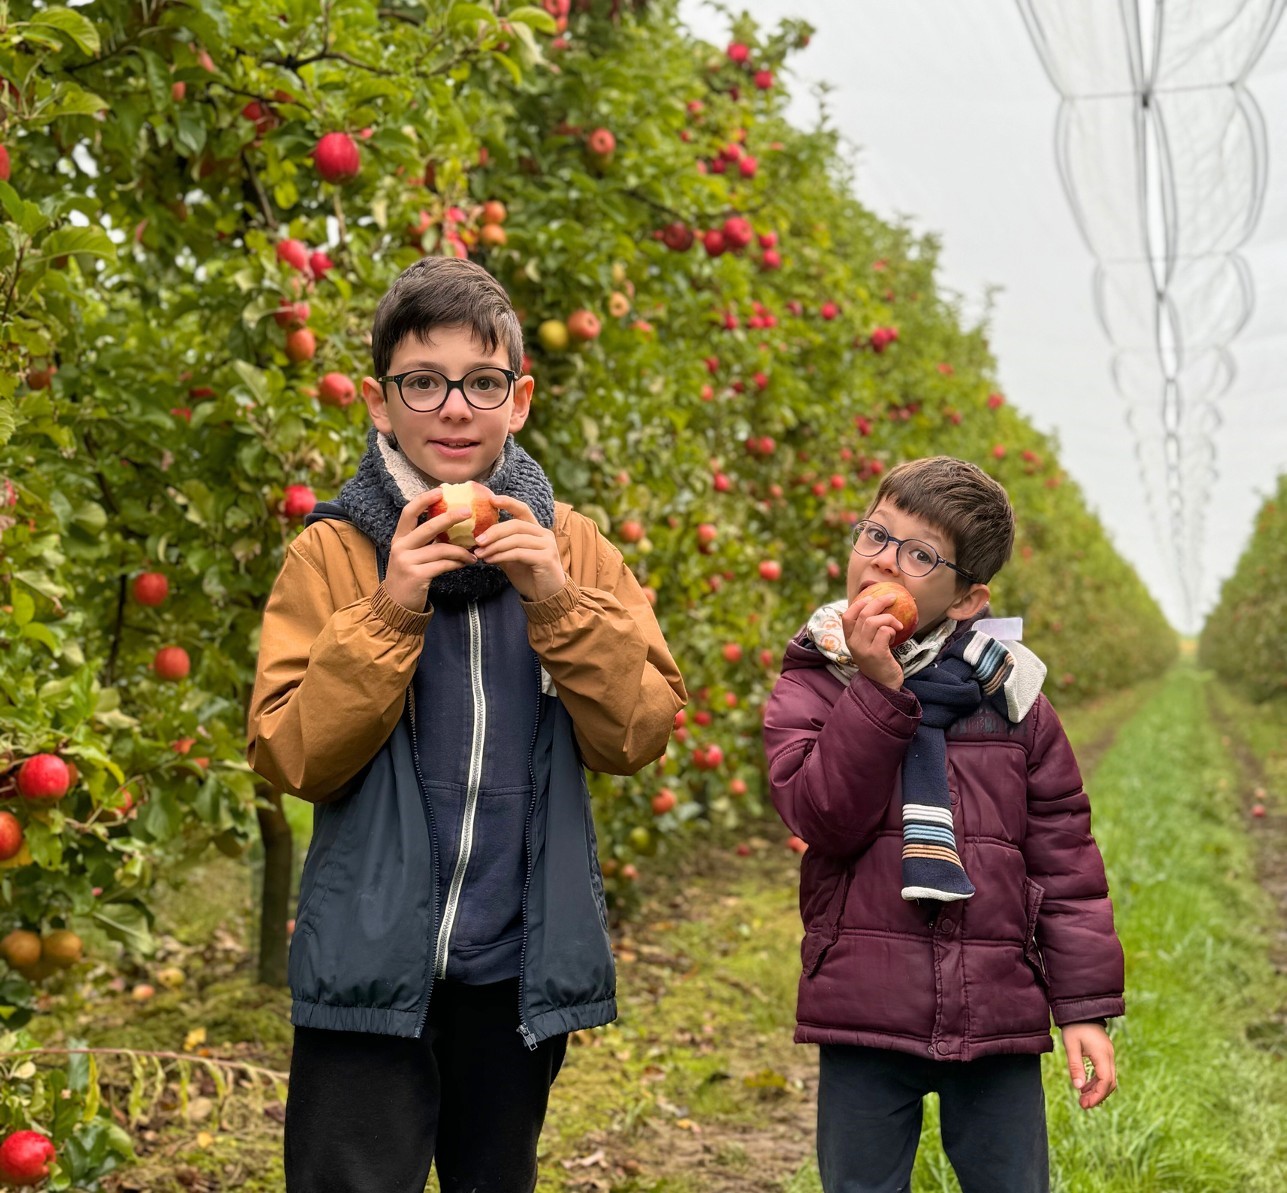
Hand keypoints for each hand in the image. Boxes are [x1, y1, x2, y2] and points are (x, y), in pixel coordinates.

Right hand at [383, 489, 476, 610]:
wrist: (396, 604)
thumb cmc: (409, 575)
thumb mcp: (412, 554)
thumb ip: (425, 541)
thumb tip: (452, 525)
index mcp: (399, 538)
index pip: (408, 512)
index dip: (424, 500)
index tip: (440, 491)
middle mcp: (400, 547)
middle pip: (428, 527)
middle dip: (449, 518)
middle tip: (468, 511)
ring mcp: (407, 562)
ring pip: (441, 549)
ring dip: (461, 550)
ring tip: (474, 553)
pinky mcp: (416, 576)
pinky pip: (443, 565)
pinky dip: (457, 563)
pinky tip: (465, 563)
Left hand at [473, 494, 566, 601]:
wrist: (546, 597)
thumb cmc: (529, 576)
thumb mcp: (511, 559)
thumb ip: (500, 547)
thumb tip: (478, 541)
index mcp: (536, 530)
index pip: (523, 510)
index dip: (508, 502)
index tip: (491, 499)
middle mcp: (544, 534)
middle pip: (516, 524)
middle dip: (494, 531)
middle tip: (477, 540)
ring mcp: (547, 546)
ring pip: (517, 539)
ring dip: (495, 546)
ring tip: (481, 553)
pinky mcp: (546, 558)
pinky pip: (519, 553)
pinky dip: (502, 555)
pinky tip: (491, 561)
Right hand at [840, 589, 904, 687]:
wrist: (884, 686)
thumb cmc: (879, 663)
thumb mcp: (868, 646)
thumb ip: (868, 631)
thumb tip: (879, 607)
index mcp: (849, 640)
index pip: (847, 616)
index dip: (858, 604)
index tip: (871, 597)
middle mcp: (854, 643)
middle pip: (863, 614)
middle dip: (879, 602)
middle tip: (893, 598)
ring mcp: (864, 649)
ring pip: (873, 621)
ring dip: (889, 618)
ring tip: (897, 625)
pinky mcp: (876, 653)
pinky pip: (885, 631)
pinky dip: (892, 629)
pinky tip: (895, 636)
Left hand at [1060, 1022, 1116, 1109]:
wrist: (1081, 1009)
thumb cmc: (1074, 1026)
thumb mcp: (1071, 1045)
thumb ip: (1075, 1066)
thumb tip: (1078, 1087)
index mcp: (1103, 1055)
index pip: (1105, 1082)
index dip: (1097, 1096)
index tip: (1085, 1105)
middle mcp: (1109, 1056)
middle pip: (1110, 1083)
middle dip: (1098, 1096)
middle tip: (1082, 1104)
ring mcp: (1108, 1054)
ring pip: (1108, 1079)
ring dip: (1097, 1090)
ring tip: (1082, 1098)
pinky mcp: (1105, 1053)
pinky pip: (1105, 1072)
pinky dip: (1097, 1081)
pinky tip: (1085, 1086)